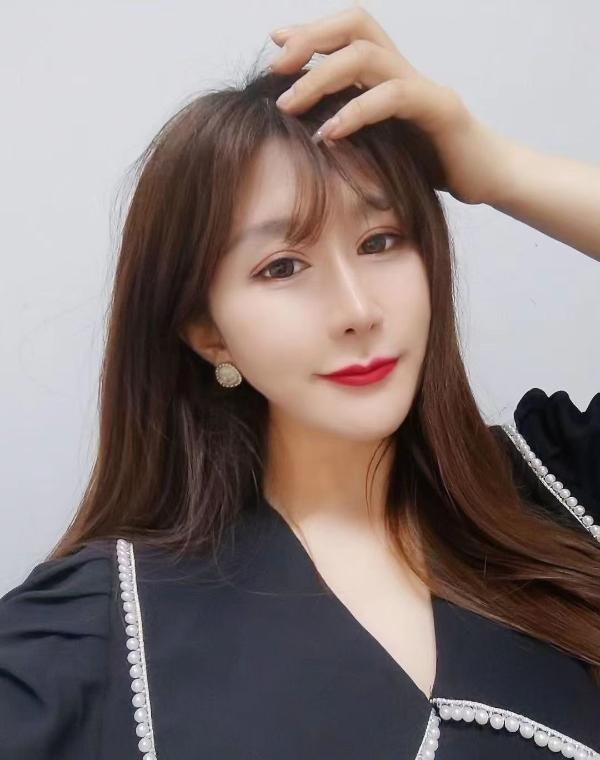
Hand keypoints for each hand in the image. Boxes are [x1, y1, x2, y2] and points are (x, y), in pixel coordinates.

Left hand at [269, 7, 513, 205]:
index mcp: (389, 75)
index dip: (311, 33)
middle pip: (355, 25)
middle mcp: (404, 71)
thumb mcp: (380, 145)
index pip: (348, 32)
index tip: (275, 45)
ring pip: (367, 55)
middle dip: (310, 41)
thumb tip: (309, 134)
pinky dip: (356, 111)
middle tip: (276, 70)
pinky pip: (393, 96)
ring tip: (290, 105)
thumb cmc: (430, 165)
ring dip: (321, 77)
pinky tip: (329, 133)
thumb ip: (351, 130)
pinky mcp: (439, 109)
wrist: (487, 177)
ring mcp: (422, 86)